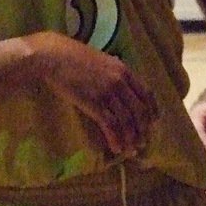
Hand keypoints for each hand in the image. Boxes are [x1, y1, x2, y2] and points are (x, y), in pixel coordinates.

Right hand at [24, 31, 156, 156]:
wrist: (52, 56)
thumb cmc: (70, 55)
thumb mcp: (99, 59)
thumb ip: (111, 69)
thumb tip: (117, 78)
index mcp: (123, 69)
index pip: (146, 93)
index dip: (151, 110)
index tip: (153, 122)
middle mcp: (120, 81)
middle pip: (139, 110)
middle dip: (143, 129)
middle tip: (142, 142)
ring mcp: (108, 92)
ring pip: (127, 121)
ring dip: (131, 138)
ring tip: (130, 150)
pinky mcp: (94, 103)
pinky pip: (111, 125)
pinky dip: (116, 139)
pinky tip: (116, 148)